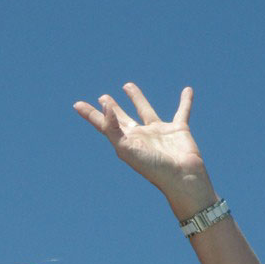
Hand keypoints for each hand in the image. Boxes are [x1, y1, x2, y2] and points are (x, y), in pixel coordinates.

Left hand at [73, 82, 213, 211]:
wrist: (181, 178)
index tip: (77, 104)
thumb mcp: (126, 148)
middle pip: (121, 118)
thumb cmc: (152, 167)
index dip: (90, 114)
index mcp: (125, 142)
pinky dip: (185, 101)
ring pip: (145, 110)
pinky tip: (187, 90)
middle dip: (111, 108)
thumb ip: (113, 127)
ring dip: (136, 98)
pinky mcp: (178, 129)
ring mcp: (158, 133)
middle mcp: (140, 136)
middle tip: (102, 96)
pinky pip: (182, 111)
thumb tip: (104, 104)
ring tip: (126, 85)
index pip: (104, 125)